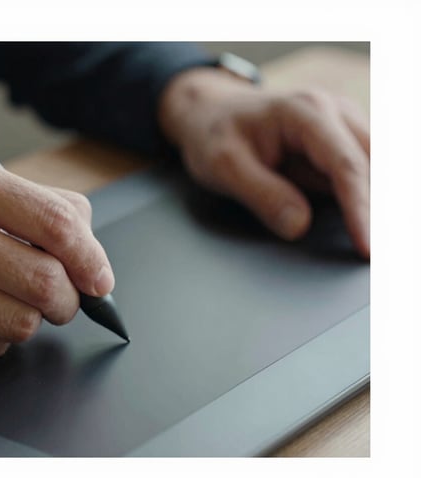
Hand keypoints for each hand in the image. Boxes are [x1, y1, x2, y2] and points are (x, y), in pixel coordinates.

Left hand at [158, 67, 369, 257]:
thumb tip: (299, 226)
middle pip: (375, 165)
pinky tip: (365, 225)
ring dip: (377, 204)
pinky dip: (367, 197)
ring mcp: (342, 125)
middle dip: (381, 209)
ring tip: (373, 243)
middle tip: (378, 252)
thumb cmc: (213, 134)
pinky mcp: (341, 142)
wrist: (209, 112)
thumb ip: (262, 195)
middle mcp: (334, 112)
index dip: (361, 210)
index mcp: (306, 112)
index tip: (367, 247)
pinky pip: (364, 171)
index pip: (346, 166)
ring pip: (376, 167)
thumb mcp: (223, 166)